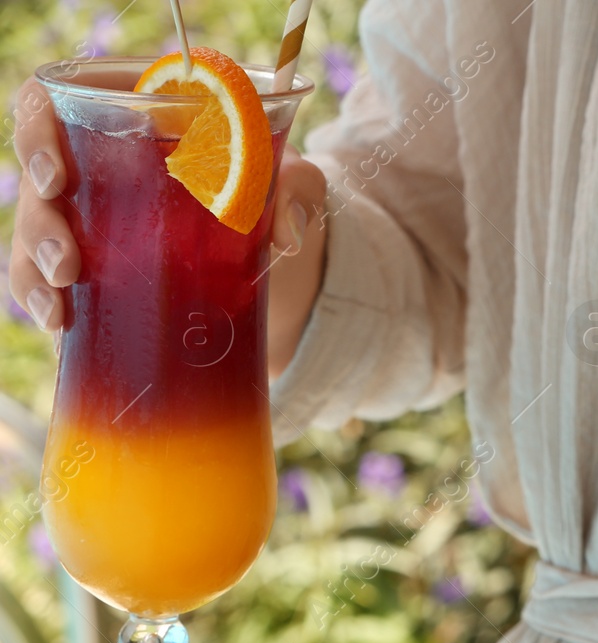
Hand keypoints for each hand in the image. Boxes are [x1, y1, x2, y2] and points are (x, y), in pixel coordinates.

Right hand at [8, 77, 328, 376]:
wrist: (281, 268)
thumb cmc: (276, 199)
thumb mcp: (296, 180)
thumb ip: (298, 186)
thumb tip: (286, 232)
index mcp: (135, 114)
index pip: (58, 100)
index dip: (36, 128)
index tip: (54, 174)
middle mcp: (98, 161)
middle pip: (39, 173)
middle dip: (39, 218)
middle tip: (68, 259)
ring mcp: (89, 217)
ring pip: (34, 229)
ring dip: (34, 261)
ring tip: (65, 289)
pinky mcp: (93, 268)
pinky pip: (45, 278)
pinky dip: (41, 297)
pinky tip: (60, 321)